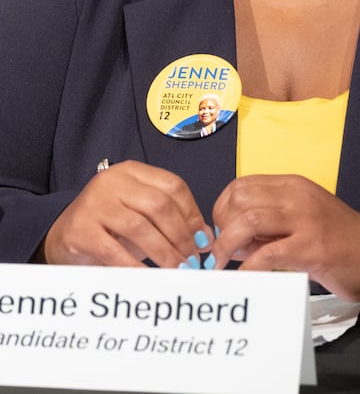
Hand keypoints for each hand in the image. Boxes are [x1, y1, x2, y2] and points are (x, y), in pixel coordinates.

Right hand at [42, 160, 212, 267]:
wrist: (63, 236)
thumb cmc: (109, 226)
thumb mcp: (140, 215)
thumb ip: (171, 221)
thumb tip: (205, 239)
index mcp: (132, 172)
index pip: (173, 186)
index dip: (192, 214)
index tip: (203, 239)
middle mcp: (112, 181)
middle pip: (159, 204)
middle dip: (181, 235)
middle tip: (192, 259)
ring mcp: (95, 203)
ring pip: (140, 226)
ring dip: (164, 252)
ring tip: (177, 270)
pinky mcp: (81, 229)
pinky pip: (114, 250)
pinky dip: (136, 266)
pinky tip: (150, 278)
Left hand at [210, 174, 359, 300]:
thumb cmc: (336, 238)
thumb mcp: (300, 219)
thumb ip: (269, 224)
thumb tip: (233, 239)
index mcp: (291, 185)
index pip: (241, 185)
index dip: (221, 208)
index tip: (220, 231)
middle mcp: (296, 196)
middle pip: (239, 200)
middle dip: (221, 227)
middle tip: (220, 251)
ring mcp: (304, 220)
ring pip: (249, 221)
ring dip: (227, 245)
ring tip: (222, 265)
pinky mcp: (311, 248)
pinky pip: (268, 254)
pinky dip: (248, 267)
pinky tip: (245, 278)